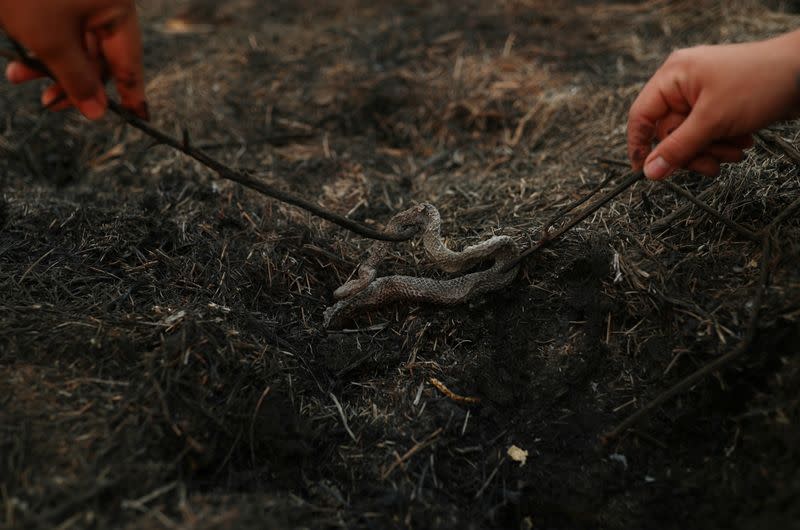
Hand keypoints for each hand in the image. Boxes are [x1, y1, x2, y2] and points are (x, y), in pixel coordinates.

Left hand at [1, 0, 146, 119]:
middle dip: (71, 79)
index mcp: (117, 7)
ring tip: (19, 76)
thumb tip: (98, 113)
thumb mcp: (51, 44)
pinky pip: (62, 29)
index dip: (131, 93)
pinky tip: (21, 58)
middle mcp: (106, 1)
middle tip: (49, 103)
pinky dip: (42, 46)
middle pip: (100, 55)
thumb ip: (78, 82)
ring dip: (49, 65)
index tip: (140, 118)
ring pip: (76, 44)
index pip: (128, 61)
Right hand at [627, 31, 799, 179]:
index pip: (641, 115)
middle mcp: (683, 83)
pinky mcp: (718, 104)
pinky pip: (707, 132)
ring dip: (711, 150)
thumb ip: (678, 149)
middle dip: (692, 151)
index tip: (645, 171)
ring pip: (689, 136)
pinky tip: (741, 142)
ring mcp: (701, 93)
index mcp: (673, 76)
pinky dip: (722, 142)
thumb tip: (650, 171)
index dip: (640, 145)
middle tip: (711, 164)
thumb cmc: (761, 82)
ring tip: (734, 151)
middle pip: (668, 132)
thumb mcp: (713, 121)